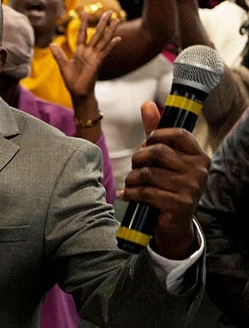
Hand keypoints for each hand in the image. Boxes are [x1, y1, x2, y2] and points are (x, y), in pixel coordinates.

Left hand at [51, 11, 121, 102]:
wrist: (78, 92)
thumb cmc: (72, 80)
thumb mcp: (63, 66)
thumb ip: (58, 55)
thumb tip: (51, 44)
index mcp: (80, 51)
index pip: (82, 34)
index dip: (83, 24)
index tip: (85, 13)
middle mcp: (89, 52)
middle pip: (96, 34)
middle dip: (102, 23)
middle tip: (109, 11)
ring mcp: (95, 57)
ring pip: (103, 40)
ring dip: (110, 30)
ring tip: (116, 20)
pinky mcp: (98, 63)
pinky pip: (105, 52)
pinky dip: (111, 45)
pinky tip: (118, 38)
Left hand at [120, 102, 208, 258]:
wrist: (174, 223)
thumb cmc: (167, 184)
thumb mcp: (164, 158)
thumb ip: (155, 132)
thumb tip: (146, 104)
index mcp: (199, 155)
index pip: (178, 133)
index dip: (157, 135)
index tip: (146, 144)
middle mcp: (199, 170)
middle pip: (157, 152)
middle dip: (138, 158)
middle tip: (135, 167)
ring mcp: (191, 187)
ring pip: (148, 173)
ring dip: (132, 178)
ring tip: (132, 183)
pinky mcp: (179, 204)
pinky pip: (146, 192)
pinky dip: (131, 193)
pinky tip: (128, 195)